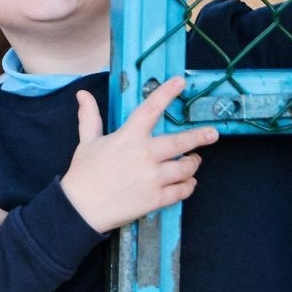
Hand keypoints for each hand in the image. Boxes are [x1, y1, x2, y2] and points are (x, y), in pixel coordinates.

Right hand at [59, 77, 215, 233]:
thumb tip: (82, 94)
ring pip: (186, 168)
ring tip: (191, 162)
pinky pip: (183, 190)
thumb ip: (89, 118)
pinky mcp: (156, 199)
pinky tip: (187, 183)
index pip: (150, 109)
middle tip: (212, 134)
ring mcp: (153, 178)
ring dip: (193, 164)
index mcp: (128, 137)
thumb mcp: (86, 143)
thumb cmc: (83, 174)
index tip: (181, 81)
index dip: (167, 93)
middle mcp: (145, 155)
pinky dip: (188, 186)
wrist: (79, 210)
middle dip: (201, 136)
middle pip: (182, 142)